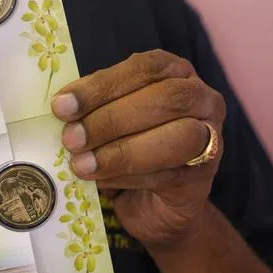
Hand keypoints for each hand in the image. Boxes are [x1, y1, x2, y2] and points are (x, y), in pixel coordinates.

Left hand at [51, 50, 224, 248]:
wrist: (154, 203)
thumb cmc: (127, 145)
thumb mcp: (108, 117)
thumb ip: (93, 107)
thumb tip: (62, 108)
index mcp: (174, 71)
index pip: (143, 68)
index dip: (101, 86)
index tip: (62, 105)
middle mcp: (201, 98)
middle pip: (165, 99)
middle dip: (111, 119)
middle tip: (71, 139)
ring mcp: (211, 138)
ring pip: (176, 138)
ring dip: (121, 152)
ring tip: (81, 165)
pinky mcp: (204, 176)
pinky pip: (170, 173)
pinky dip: (129, 177)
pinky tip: (101, 182)